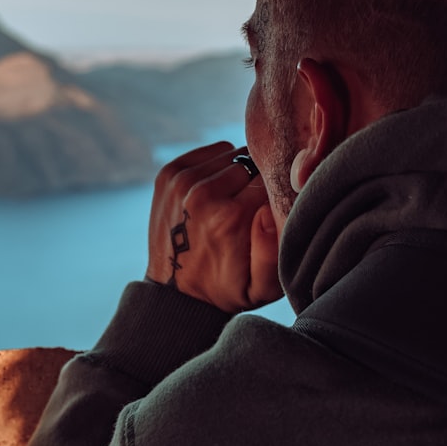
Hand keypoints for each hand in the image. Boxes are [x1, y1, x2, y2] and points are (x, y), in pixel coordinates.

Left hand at [145, 142, 281, 312]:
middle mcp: (203, 194)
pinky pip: (213, 151)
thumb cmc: (227, 289)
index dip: (278, 193)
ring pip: (233, 154)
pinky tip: (218, 190)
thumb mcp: (262, 287)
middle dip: (258, 182)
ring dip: (239, 172)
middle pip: (252, 165)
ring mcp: (181, 181)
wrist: (176, 294)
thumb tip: (269, 208)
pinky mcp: (168, 173)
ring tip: (234, 201)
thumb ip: (275, 250)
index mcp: (230, 217)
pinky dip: (220, 164)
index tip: (273, 211)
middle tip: (251, 209)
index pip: (272, 181)